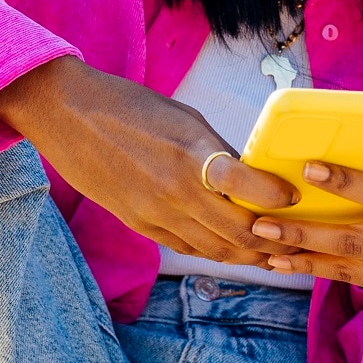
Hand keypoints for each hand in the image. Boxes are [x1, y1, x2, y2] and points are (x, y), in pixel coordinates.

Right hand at [0, 57, 299, 265]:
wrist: (67, 117)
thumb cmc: (131, 107)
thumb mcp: (185, 119)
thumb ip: (218, 152)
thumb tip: (253, 179)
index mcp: (191, 156)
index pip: (248, 186)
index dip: (276, 198)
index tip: (293, 198)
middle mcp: (176, 191)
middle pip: (238, 233)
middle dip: (272, 242)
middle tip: (295, 241)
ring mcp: (155, 214)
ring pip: (214, 250)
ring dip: (247, 255)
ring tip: (272, 255)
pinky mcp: (140, 225)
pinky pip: (187, 247)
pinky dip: (213, 251)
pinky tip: (230, 249)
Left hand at [248, 124, 362, 309]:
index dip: (356, 178)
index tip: (313, 165)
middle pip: (361, 232)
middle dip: (316, 223)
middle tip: (274, 208)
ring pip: (345, 256)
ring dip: (301, 245)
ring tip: (263, 230)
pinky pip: (344, 275)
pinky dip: (309, 265)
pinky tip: (277, 260)